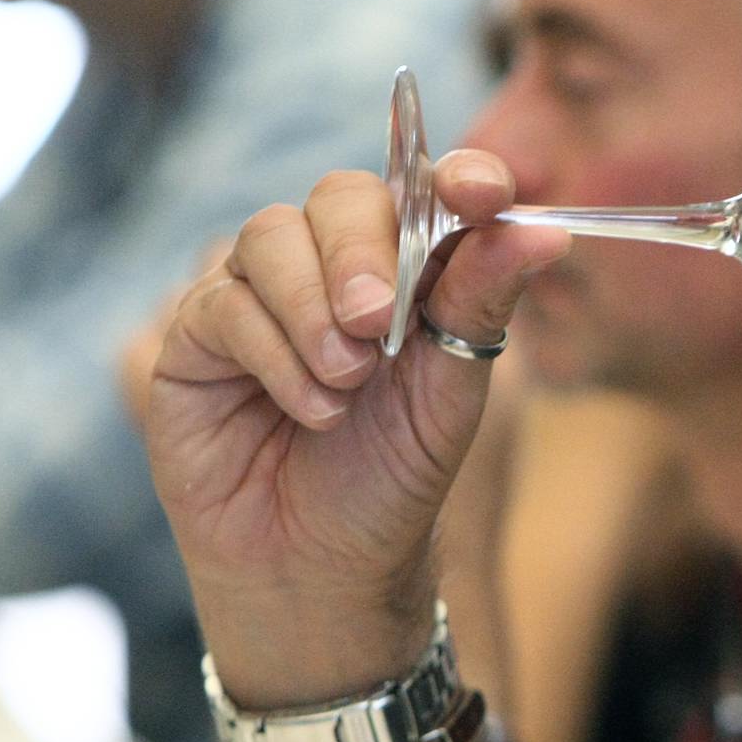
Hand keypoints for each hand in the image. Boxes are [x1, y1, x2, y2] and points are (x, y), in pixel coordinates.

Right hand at [144, 152, 567, 704]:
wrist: (324, 565)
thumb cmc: (396, 478)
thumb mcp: (455, 391)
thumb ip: (484, 302)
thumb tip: (545, 229)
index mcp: (408, 268)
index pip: (427, 188)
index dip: (456, 177)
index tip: (478, 191)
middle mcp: (331, 267)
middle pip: (340, 196)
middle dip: (363, 250)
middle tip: (376, 320)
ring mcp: (259, 294)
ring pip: (270, 236)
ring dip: (312, 309)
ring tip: (346, 384)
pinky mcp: (197, 336)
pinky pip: (221, 301)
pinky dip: (271, 351)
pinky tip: (310, 409)